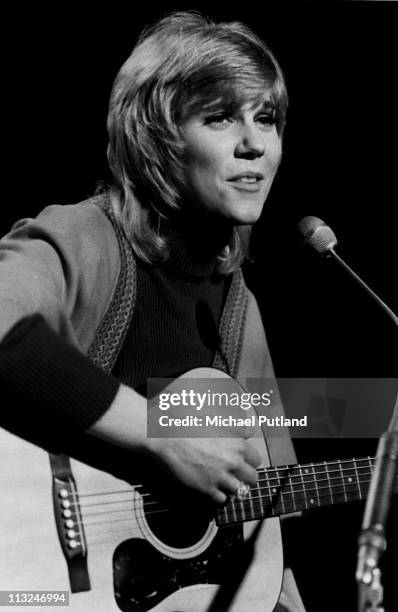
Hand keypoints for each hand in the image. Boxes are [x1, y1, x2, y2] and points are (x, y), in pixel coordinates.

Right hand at [146, 431, 260, 503]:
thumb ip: (237, 427)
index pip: (257, 460)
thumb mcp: (217, 420)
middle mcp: (233, 462)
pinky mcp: (207, 489)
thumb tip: (250, 431)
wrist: (166, 437)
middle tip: (235, 474)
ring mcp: (220, 477)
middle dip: (245, 477)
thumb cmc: (189, 424)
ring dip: (232, 486)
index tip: (242, 462)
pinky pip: (222, 499)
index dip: (249, 461)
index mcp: (237, 444)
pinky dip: (218, 495)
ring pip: (238, 490)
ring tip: (222, 481)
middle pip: (253, 478)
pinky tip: (211, 486)